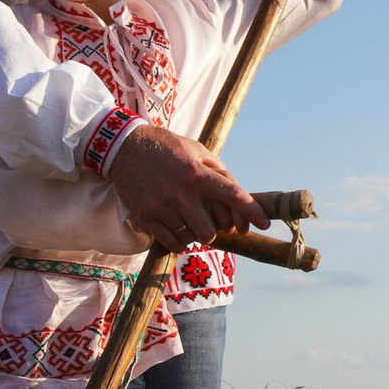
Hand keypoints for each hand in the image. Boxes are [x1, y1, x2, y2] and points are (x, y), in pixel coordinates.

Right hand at [108, 123, 270, 250]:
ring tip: (191, 226)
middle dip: (214, 231)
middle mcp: (181, 192)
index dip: (252, 211)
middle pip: (210, 230)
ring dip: (195, 236)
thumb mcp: (193, 148)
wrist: (123, 147)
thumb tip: (232, 184)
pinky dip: (178, 242)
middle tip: (210, 225)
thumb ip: (215, 166)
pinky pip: (170, 241)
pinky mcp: (146, 216)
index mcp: (197, 173)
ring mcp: (162, 206)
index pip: (232, 195)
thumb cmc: (163, 146)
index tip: (264, 223)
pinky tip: (178, 234)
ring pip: (190, 238)